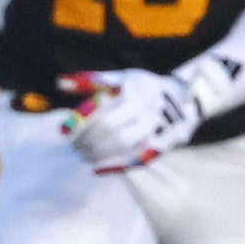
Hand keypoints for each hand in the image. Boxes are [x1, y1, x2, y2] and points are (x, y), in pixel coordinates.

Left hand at [60, 64, 220, 172]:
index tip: (69, 134)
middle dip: (92, 144)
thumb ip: (92, 80)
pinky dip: (118, 164)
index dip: (85, 129)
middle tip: (76, 149)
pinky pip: (137, 159)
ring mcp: (158, 130)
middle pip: (115, 135)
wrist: (184, 96)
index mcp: (136, 94)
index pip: (105, 117)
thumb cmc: (145, 85)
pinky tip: (102, 166)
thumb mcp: (122, 77)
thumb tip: (60, 82)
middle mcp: (148, 112)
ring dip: (103, 155)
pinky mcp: (164, 145)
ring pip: (126, 149)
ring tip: (86, 157)